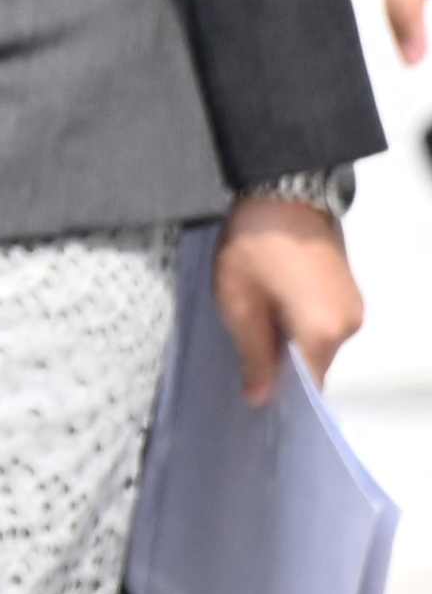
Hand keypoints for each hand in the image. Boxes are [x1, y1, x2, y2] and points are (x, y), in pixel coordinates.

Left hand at [223, 189, 363, 398]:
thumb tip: (260, 399)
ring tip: (253, 328)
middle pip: (314, 365)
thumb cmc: (255, 248)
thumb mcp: (239, 304)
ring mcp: (353, 307)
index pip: (307, 385)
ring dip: (289, 343)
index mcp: (323, 333)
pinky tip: (271, 312)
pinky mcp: (348, 292)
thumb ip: (253, 355)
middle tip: (242, 359)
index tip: (252, 396)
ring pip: (318, 344)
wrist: (285, 194)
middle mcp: (348, 325)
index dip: (280, 394)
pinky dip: (299, 326)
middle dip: (281, 366)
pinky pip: (323, 324)